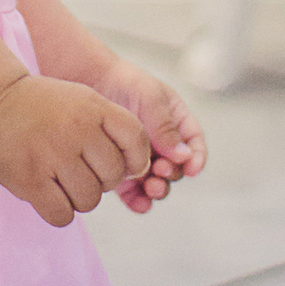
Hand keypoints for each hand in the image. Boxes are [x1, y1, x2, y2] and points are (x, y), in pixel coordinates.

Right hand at [0, 75, 152, 226]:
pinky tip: (48, 195)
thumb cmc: (41, 106)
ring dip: (78, 197)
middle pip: (113, 177)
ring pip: (89, 200)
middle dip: (100, 180)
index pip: (136, 141)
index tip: (118, 162)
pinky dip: (58, 211)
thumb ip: (112, 128)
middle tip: (79, 170)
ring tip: (60, 180)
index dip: (134, 160)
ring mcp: (53, 155)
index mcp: (94, 107)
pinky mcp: (30, 179)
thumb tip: (139, 171)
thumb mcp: (82, 100)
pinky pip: (63, 215)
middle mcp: (77, 130)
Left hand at [91, 55, 206, 214]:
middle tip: (160, 172)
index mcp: (175, 122)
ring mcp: (141, 158)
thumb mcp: (149, 97)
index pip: (193, 144)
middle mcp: (161, 143)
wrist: (87, 82)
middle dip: (172, 174)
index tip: (191, 168)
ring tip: (150, 187)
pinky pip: (134, 192)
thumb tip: (183, 155)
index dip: (196, 158)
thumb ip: (165, 126)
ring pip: (157, 182)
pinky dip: (139, 200)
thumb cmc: (122, 83)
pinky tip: (139, 203)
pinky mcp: (121, 170)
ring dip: (158, 189)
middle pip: (176, 168)